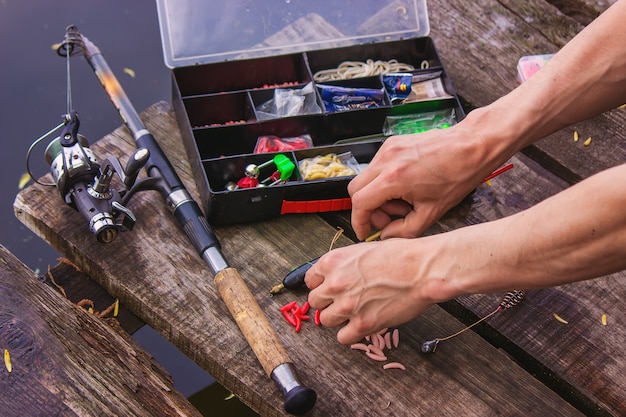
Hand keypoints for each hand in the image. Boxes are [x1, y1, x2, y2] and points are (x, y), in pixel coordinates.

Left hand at [305, 238, 442, 344]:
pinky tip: (361, 325)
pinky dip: (350, 334)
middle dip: (328, 302)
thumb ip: (346, 264)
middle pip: (315, 301)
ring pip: (326, 320)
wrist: (422, 268)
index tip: (329, 289)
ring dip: (338, 319)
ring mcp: (347, 305)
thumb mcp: (364, 249)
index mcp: (333, 261)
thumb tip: (338, 274)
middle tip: (343, 301)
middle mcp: (335, 283)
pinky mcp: (363, 324)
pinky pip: (342, 338)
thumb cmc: (401, 255)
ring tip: (355, 313)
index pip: (310, 279)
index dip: (321, 285)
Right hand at [348, 124, 494, 240]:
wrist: (472, 146)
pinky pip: (378, 166)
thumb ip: (405, 230)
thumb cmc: (458, 175)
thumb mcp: (433, 212)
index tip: (364, 231)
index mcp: (394, 178)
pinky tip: (406, 187)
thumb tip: (387, 235)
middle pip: (355, 189)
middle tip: (389, 218)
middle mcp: (386, 160)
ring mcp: (388, 148)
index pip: (359, 203)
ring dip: (377, 194)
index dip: (359, 221)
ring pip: (366, 177)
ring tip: (403, 202)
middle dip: (367, 208)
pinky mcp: (393, 142)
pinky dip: (384, 181)